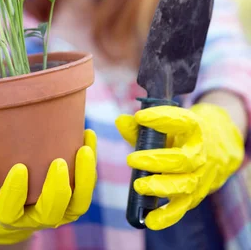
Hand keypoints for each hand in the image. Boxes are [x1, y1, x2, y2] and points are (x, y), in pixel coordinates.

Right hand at [0, 130, 96, 244]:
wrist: (14, 200)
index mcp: (9, 215)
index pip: (11, 211)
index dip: (15, 192)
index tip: (19, 167)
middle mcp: (37, 217)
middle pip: (51, 212)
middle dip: (56, 189)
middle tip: (58, 162)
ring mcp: (59, 210)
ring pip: (77, 204)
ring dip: (84, 178)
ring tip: (84, 150)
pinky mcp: (74, 198)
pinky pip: (87, 186)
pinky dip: (90, 163)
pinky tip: (88, 135)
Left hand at [116, 103, 243, 229]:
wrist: (217, 150)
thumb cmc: (183, 135)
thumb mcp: (167, 125)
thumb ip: (141, 126)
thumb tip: (120, 122)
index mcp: (194, 129)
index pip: (180, 121)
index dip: (160, 118)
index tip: (139, 117)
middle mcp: (200, 153)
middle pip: (181, 160)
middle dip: (155, 160)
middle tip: (131, 159)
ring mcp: (200, 176)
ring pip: (185, 185)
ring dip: (160, 187)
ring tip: (138, 185)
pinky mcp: (195, 196)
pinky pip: (182, 208)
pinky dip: (166, 216)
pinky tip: (150, 220)